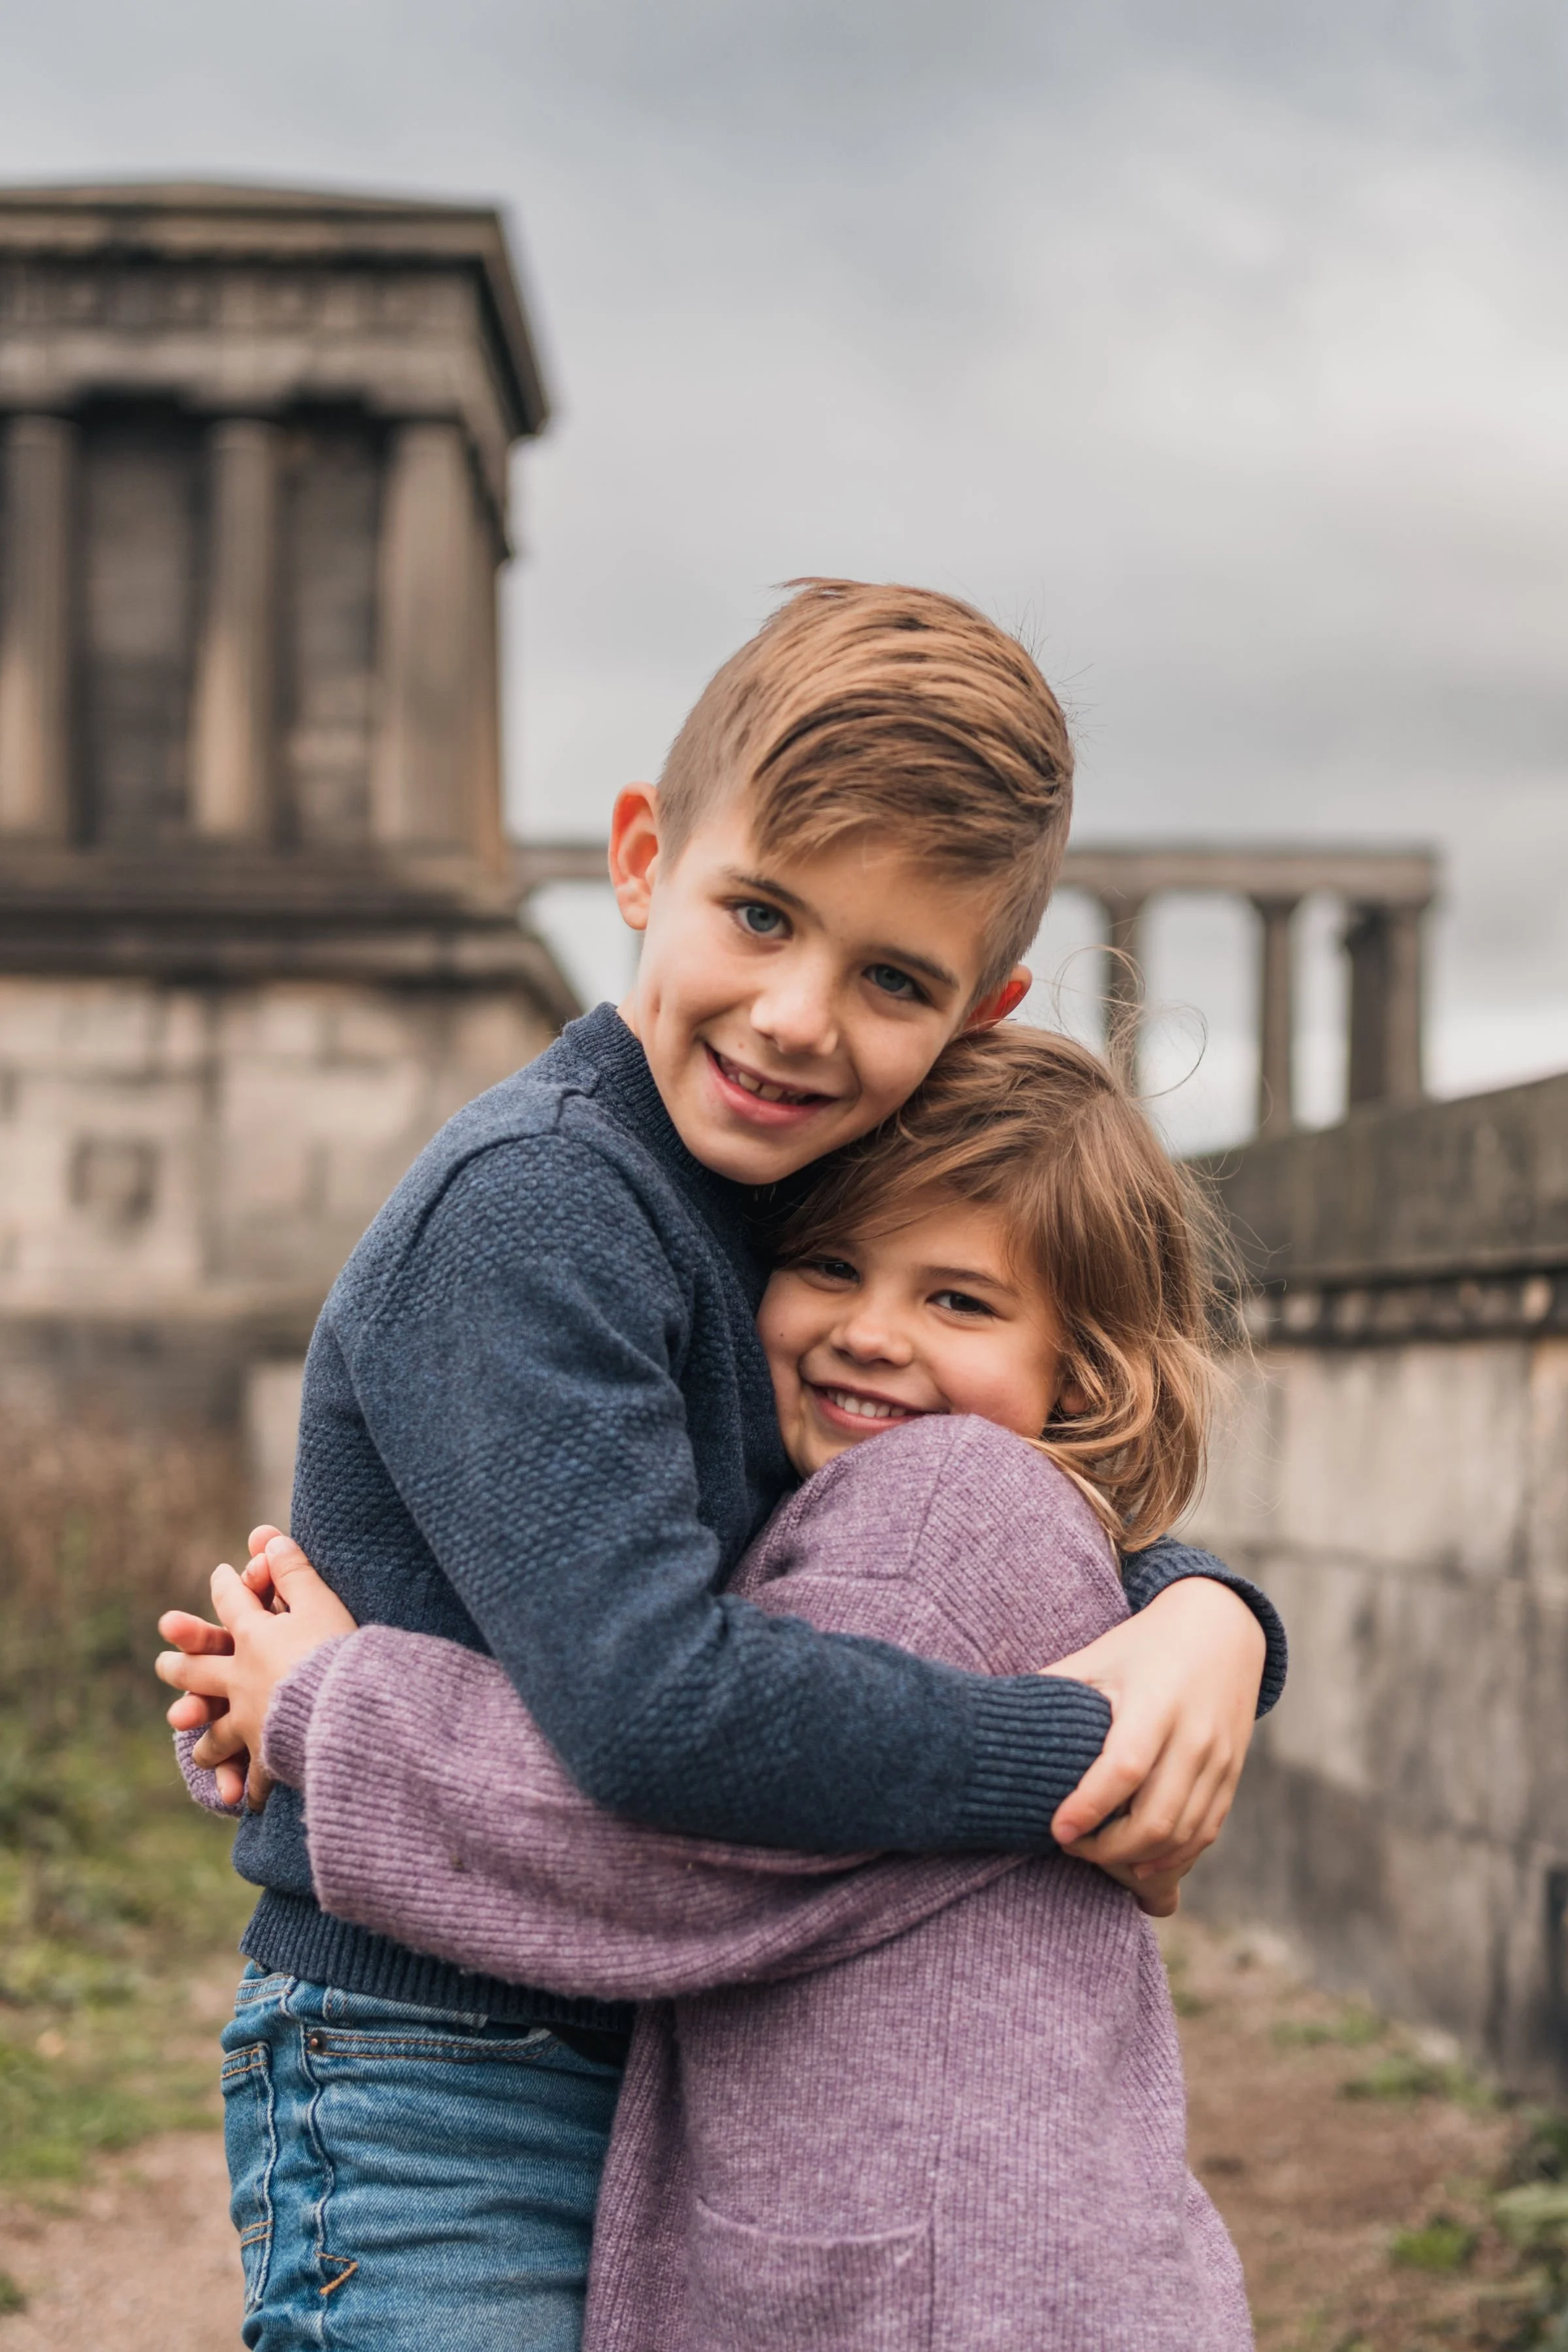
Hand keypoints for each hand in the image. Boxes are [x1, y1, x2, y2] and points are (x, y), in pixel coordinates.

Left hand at [157, 1531, 357, 1806]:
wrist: (344, 1710)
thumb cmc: (336, 1651)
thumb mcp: (319, 1602)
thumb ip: (294, 1571)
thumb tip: (269, 1537)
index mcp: (254, 1637)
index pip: (233, 1603)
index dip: (226, 1586)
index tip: (220, 1575)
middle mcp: (240, 1679)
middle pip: (200, 1669)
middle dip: (182, 1665)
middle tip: (165, 1664)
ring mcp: (248, 1720)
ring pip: (214, 1729)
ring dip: (201, 1732)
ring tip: (192, 1735)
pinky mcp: (267, 1754)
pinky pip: (255, 1772)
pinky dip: (249, 1784)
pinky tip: (243, 1797)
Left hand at [1042, 1578, 1264, 1886]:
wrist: (1221, 1628)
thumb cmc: (1144, 1644)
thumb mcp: (1099, 1656)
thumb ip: (1055, 1686)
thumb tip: (998, 1717)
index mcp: (1155, 1704)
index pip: (1124, 1768)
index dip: (1089, 1807)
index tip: (1056, 1831)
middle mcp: (1193, 1736)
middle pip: (1156, 1817)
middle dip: (1109, 1848)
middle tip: (1072, 1847)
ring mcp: (1219, 1759)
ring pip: (1183, 1834)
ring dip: (1139, 1858)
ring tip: (1099, 1856)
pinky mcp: (1232, 1773)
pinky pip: (1206, 1831)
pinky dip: (1173, 1855)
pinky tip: (1140, 1859)